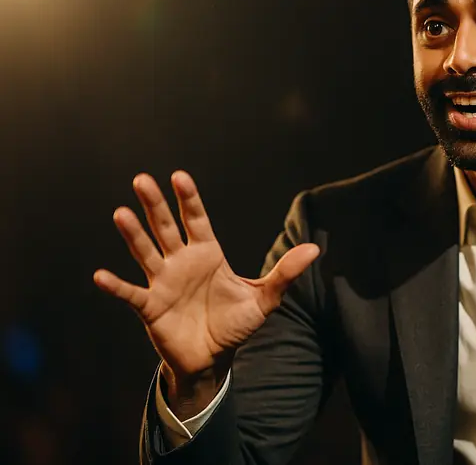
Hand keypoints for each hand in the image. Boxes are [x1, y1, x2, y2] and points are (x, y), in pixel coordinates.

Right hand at [93, 171, 318, 392]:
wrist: (213, 358)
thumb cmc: (235, 324)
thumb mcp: (264, 299)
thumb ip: (285, 274)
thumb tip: (315, 250)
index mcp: (208, 254)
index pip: (196, 219)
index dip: (189, 199)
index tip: (179, 176)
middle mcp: (182, 262)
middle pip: (166, 227)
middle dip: (155, 205)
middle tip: (142, 180)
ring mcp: (163, 282)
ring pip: (145, 253)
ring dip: (133, 235)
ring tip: (120, 214)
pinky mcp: (150, 307)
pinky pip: (131, 294)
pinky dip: (116, 286)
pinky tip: (101, 275)